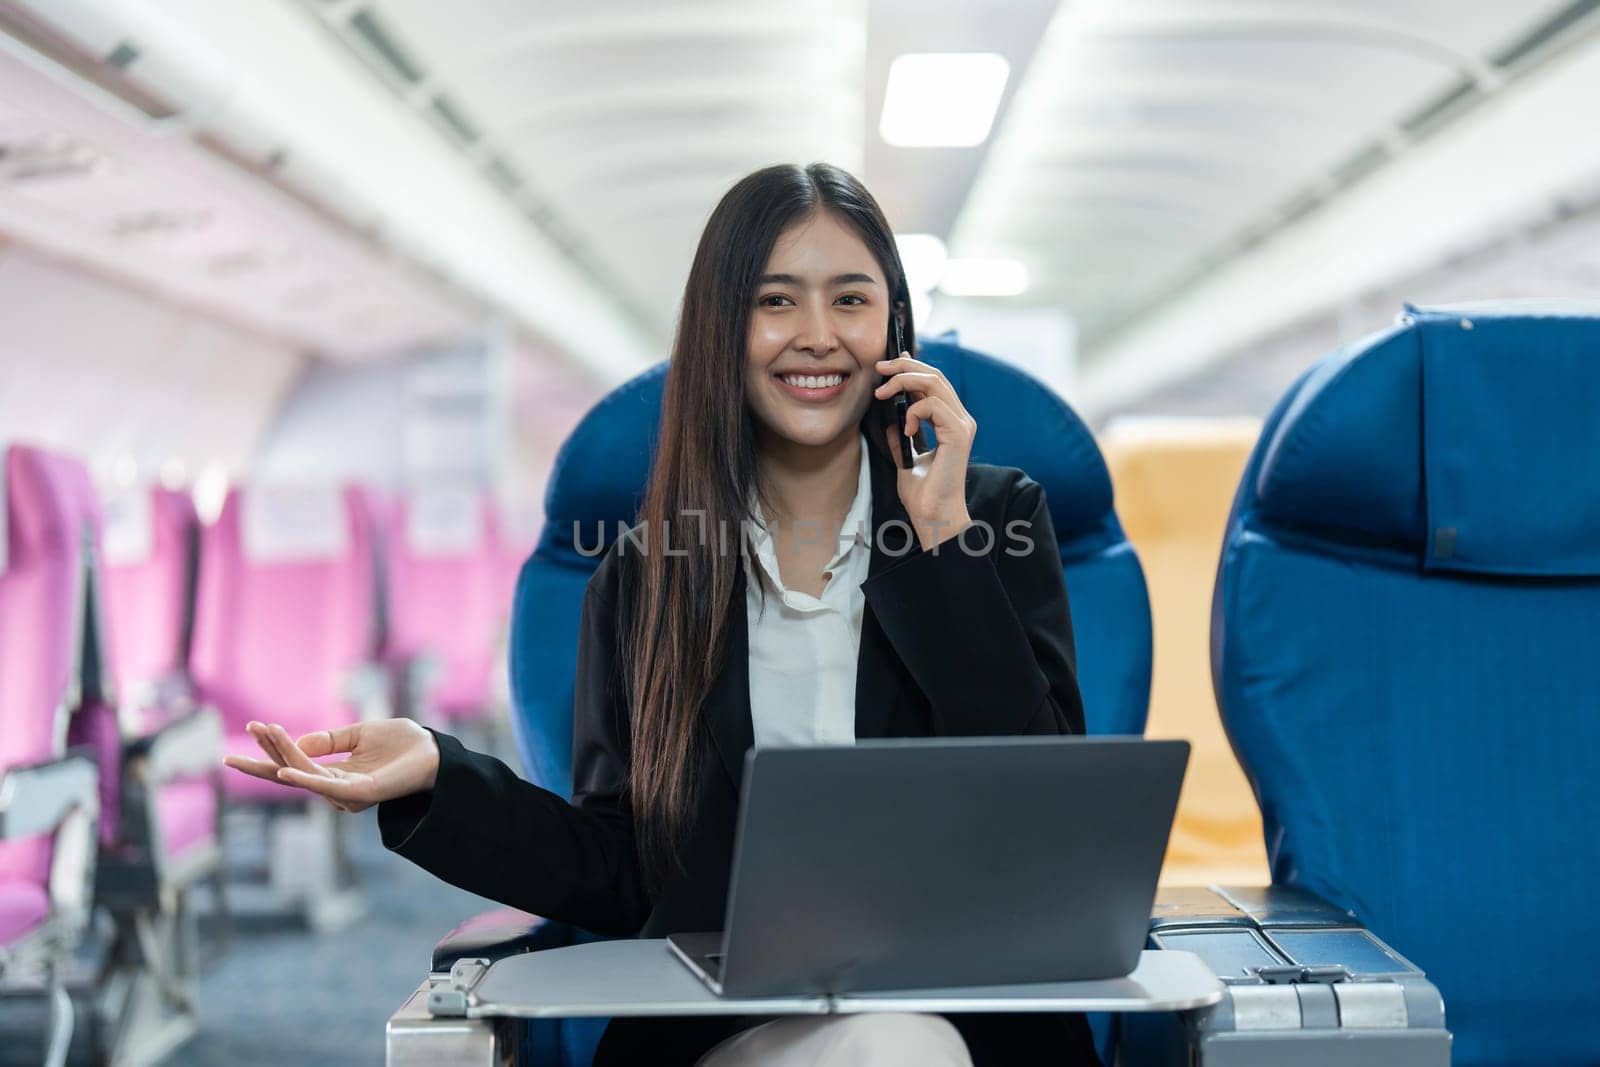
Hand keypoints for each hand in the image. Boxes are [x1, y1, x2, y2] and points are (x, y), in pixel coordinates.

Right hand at [223, 718, 439, 812]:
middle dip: (262, 761)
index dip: (273, 748)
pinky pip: (326, 785)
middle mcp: (336, 788)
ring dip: (282, 753)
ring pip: (304, 773)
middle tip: (227, 756)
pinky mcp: (360, 794)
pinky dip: (305, 778)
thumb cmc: (402, 744)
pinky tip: (285, 771)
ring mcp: (346, 794)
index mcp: (335, 774)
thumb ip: (330, 739)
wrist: (435, 752)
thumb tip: (298, 741)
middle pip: (290, 774)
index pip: (294, 763)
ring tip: (263, 732)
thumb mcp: (360, 734)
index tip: (252, 728)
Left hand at [874, 353, 975, 549]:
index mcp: (951, 423)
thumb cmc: (923, 494)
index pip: (935, 382)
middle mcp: (960, 420)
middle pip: (935, 375)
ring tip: (882, 394)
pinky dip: (913, 411)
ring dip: (904, 382)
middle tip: (880, 368)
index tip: (889, 363)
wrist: (932, 516)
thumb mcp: (906, 459)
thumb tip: (891, 422)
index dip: (913, 366)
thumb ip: (903, 438)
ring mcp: (962, 425)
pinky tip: (906, 429)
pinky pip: (933, 405)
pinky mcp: (959, 434)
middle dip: (905, 366)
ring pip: (935, 383)